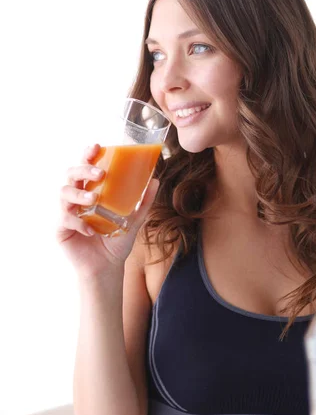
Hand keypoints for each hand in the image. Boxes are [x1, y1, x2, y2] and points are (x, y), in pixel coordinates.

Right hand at [56, 144, 158, 276]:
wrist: (107, 267)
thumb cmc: (116, 241)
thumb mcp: (133, 221)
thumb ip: (143, 201)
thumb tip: (155, 180)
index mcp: (91, 191)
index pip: (86, 168)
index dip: (88, 155)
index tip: (97, 146)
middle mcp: (76, 199)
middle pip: (71, 175)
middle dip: (82, 170)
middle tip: (99, 174)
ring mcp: (67, 212)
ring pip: (63, 193)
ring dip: (78, 194)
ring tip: (93, 200)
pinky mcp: (61, 229)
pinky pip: (65, 219)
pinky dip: (78, 222)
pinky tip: (91, 230)